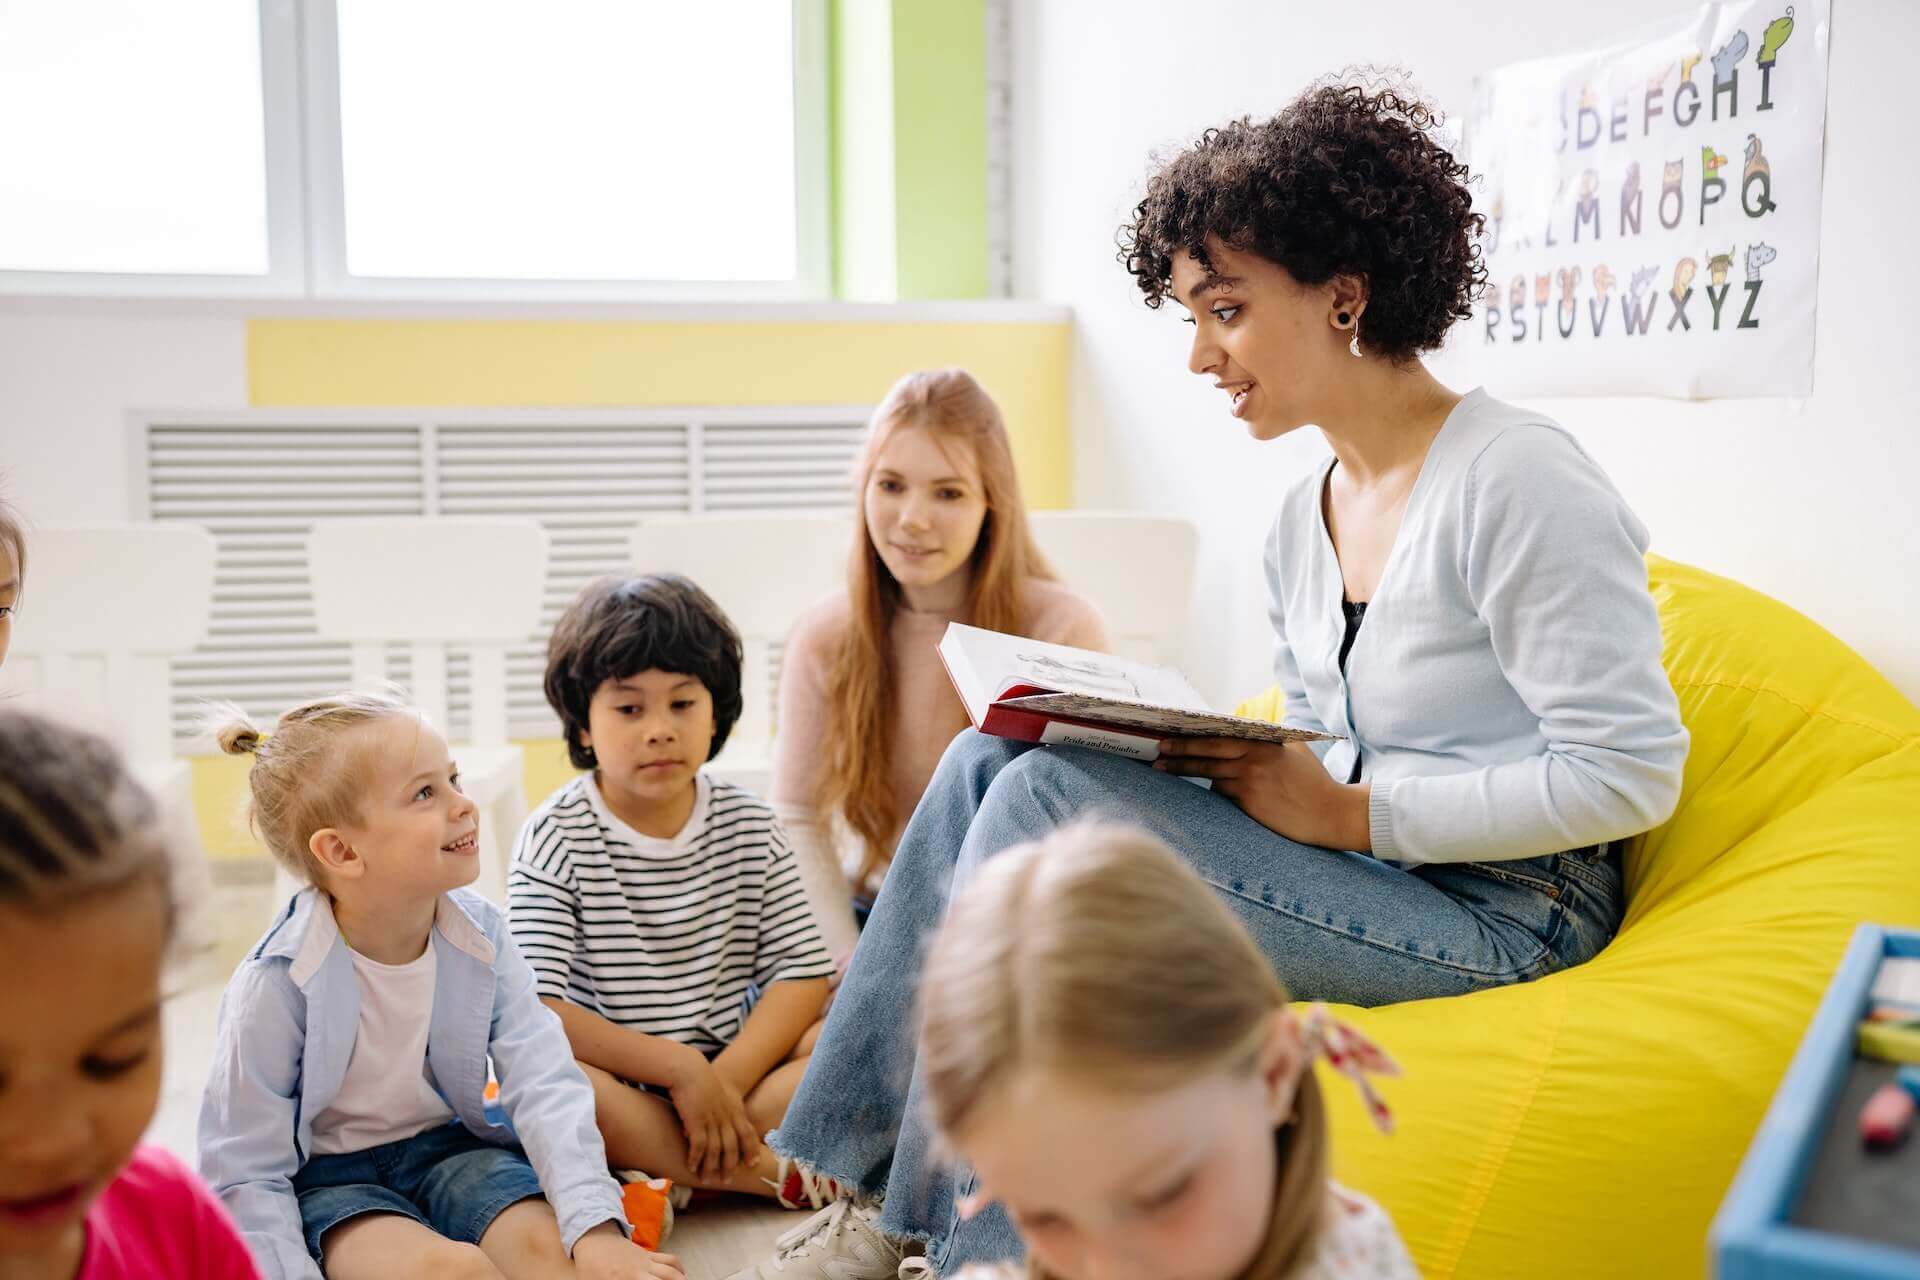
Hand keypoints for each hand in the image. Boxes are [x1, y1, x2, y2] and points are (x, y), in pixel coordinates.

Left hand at [573, 1222, 684, 1279]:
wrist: (593, 1240)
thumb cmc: (590, 1268)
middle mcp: (636, 1272)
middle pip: (665, 1278)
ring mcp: (645, 1262)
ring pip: (671, 1271)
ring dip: (680, 1279)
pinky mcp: (648, 1255)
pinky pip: (669, 1259)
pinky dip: (679, 1268)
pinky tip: (681, 1276)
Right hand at [665, 1049, 760, 1179]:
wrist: (689, 1069)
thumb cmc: (700, 1080)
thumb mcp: (717, 1093)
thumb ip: (720, 1108)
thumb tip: (716, 1123)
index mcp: (733, 1109)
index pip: (747, 1133)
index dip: (751, 1150)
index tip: (752, 1164)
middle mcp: (726, 1116)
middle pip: (732, 1146)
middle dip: (730, 1166)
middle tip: (727, 1181)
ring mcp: (712, 1119)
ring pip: (716, 1150)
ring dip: (711, 1167)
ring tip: (706, 1180)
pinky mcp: (696, 1121)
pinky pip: (699, 1145)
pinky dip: (696, 1158)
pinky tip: (691, 1167)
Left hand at [1155, 738, 1370, 851]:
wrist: (1331, 813)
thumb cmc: (1314, 782)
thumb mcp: (1294, 750)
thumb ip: (1269, 741)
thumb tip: (1244, 731)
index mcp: (1264, 743)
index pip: (1220, 735)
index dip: (1194, 735)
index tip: (1172, 732)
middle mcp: (1254, 759)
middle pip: (1207, 753)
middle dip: (1178, 751)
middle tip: (1158, 750)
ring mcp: (1250, 781)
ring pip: (1209, 775)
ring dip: (1186, 771)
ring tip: (1162, 769)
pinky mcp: (1249, 803)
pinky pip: (1222, 795)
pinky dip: (1215, 791)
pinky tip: (1209, 790)